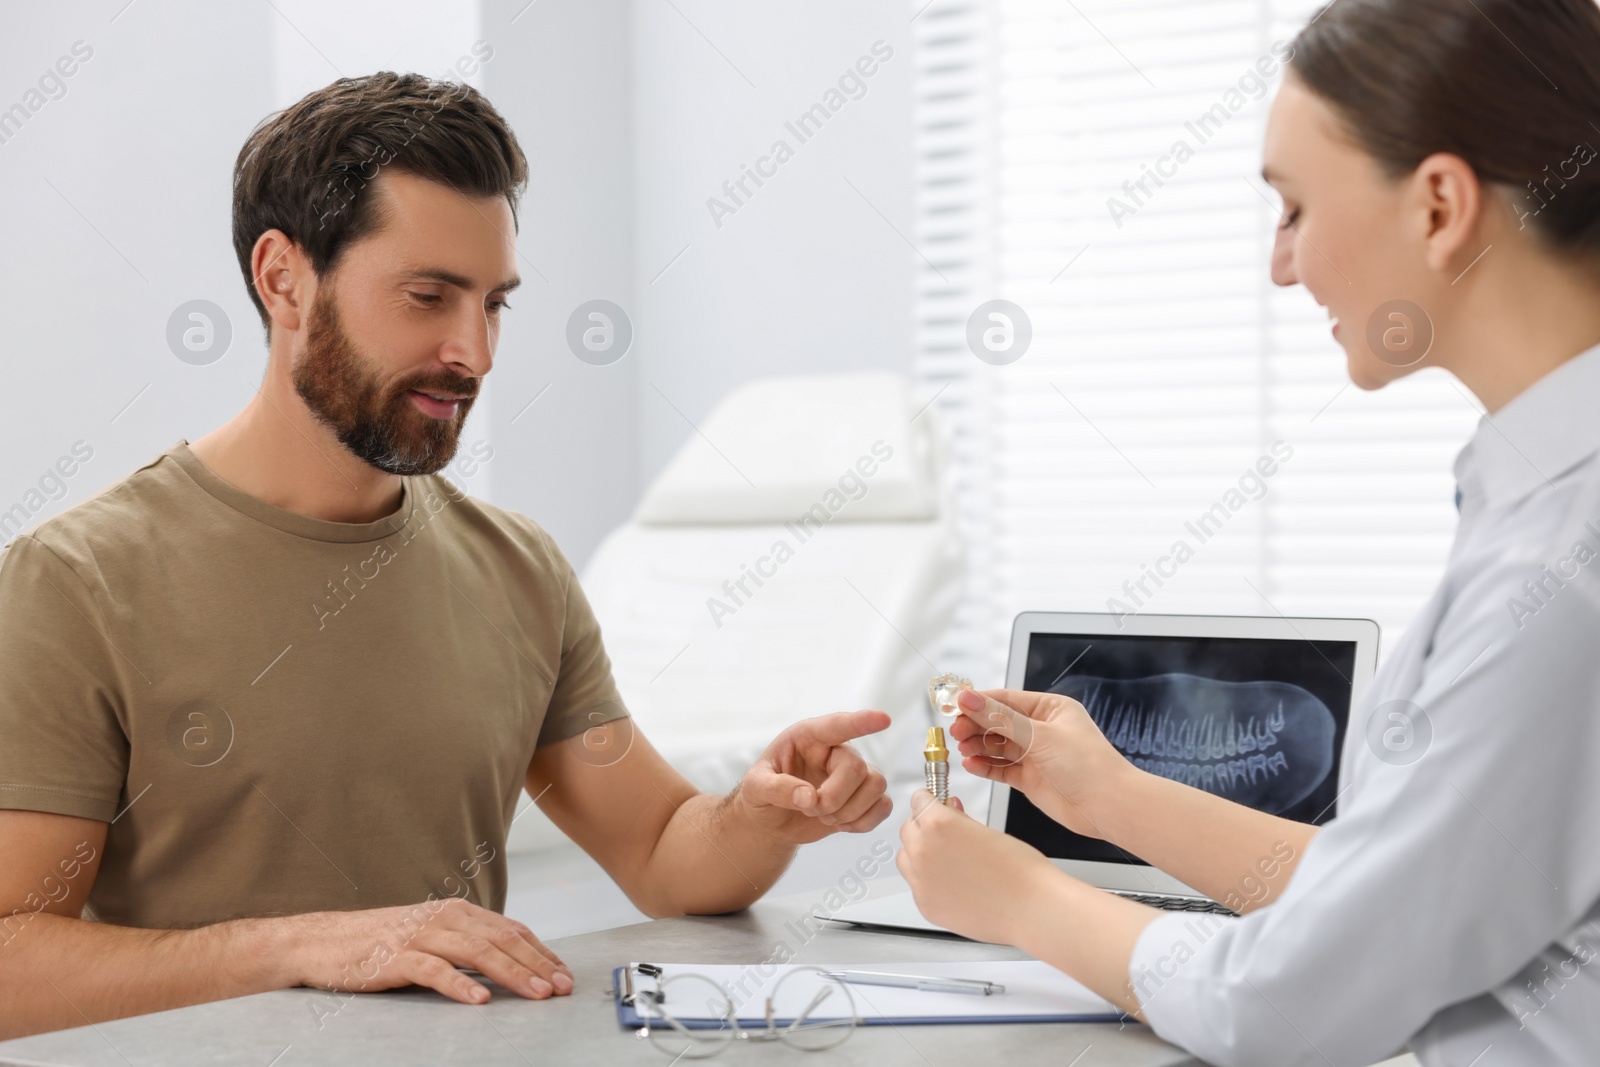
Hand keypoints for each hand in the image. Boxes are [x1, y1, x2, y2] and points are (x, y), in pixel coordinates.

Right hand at [278, 897, 572, 1004]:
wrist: (322, 941)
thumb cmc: (381, 942)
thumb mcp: (432, 936)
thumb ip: (467, 943)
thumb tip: (509, 962)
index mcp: (458, 912)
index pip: (511, 930)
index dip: (542, 952)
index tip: (565, 973)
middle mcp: (445, 918)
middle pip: (502, 940)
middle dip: (538, 964)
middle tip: (562, 987)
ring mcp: (420, 935)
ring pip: (477, 952)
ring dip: (512, 974)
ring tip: (536, 993)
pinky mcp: (395, 956)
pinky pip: (433, 970)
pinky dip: (459, 985)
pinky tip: (479, 999)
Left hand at [732, 709, 893, 843]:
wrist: (771, 822)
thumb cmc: (761, 795)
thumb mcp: (755, 787)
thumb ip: (777, 788)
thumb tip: (809, 797)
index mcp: (808, 737)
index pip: (837, 725)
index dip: (861, 722)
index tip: (883, 719)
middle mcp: (835, 750)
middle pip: (857, 767)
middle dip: (834, 797)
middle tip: (811, 810)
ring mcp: (853, 774)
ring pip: (876, 785)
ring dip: (850, 811)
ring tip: (824, 817)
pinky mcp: (863, 797)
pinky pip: (883, 805)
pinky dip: (863, 822)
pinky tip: (841, 825)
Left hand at [896, 788, 1056, 944]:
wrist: (1030, 908)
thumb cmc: (1019, 869)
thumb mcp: (986, 829)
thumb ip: (958, 819)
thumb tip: (948, 810)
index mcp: (938, 823)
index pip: (918, 800)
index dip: (930, 802)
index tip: (934, 806)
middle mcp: (922, 850)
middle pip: (908, 829)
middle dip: (924, 828)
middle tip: (947, 835)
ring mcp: (921, 881)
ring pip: (906, 858)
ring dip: (920, 855)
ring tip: (949, 861)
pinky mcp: (925, 905)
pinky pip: (917, 886)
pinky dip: (929, 882)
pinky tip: (954, 884)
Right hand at [949, 687, 1133, 838]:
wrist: (1106, 806)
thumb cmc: (1087, 765)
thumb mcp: (1039, 735)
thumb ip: (1000, 719)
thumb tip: (970, 699)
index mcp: (1050, 709)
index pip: (1006, 699)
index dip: (979, 701)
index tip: (954, 704)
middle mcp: (1041, 730)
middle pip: (998, 722)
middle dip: (975, 725)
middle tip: (956, 731)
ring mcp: (1035, 754)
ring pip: (997, 746)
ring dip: (978, 746)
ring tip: (962, 749)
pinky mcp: (1030, 779)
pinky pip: (1001, 768)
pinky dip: (985, 765)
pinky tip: (972, 763)